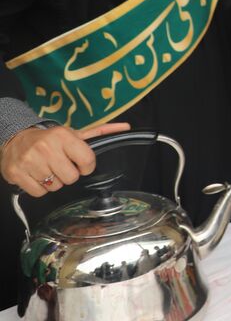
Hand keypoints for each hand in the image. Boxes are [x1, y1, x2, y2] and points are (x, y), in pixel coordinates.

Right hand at [1, 121, 131, 196]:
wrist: (15, 138)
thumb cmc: (49, 139)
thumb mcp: (74, 134)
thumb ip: (100, 132)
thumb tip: (125, 127)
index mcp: (62, 136)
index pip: (88, 161)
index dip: (87, 166)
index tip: (81, 163)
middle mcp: (46, 147)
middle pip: (71, 178)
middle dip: (68, 175)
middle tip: (60, 165)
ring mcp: (29, 161)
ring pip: (55, 187)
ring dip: (53, 181)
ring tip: (47, 168)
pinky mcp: (16, 173)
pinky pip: (39, 193)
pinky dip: (40, 188)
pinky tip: (37, 175)